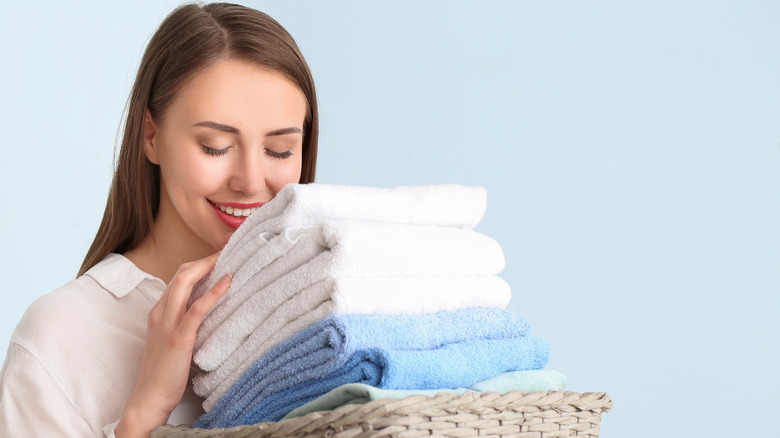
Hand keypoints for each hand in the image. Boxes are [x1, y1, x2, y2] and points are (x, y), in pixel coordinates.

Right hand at [115, 252, 230, 437]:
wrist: (148, 400)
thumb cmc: (164, 373)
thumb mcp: (172, 341)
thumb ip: (185, 324)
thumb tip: (209, 311)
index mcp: (158, 313)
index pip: (177, 278)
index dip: (198, 264)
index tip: (219, 257)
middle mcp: (160, 313)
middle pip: (181, 273)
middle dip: (204, 259)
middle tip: (228, 251)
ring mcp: (167, 325)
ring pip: (184, 283)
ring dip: (208, 267)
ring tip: (229, 258)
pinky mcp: (178, 339)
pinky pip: (196, 310)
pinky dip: (213, 292)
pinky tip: (227, 281)